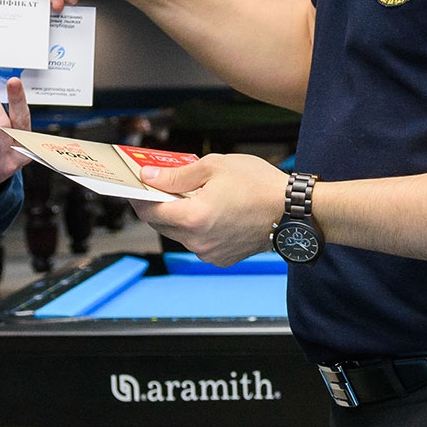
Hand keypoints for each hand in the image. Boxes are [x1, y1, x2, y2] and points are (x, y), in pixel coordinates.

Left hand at [128, 153, 289, 266]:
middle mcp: (198, 242)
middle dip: (156, 203)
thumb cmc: (259, 184)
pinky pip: (198, 241)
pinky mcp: (222, 258)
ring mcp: (210, 253)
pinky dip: (196, 226)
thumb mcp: (214, 167)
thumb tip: (149, 177)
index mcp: (194, 218)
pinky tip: (207, 209)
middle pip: (162, 223)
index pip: (149, 210)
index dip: (137, 195)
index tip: (133, 184)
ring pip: (180, 233)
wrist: (293, 211)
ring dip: (178, 214)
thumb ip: (177, 175)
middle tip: (158, 183)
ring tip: (187, 193)